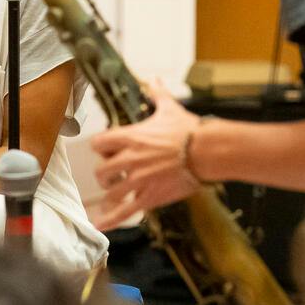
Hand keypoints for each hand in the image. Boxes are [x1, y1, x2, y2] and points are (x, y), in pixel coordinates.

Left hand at [89, 79, 200, 229]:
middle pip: (100, 171)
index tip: (109, 151)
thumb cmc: (188, 130)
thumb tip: (154, 79)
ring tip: (115, 195)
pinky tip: (100, 225)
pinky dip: (110, 220)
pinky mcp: (149, 197)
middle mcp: (129, 159)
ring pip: (110, 193)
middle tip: (114, 175)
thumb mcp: (169, 108)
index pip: (98, 144)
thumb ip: (157, 93)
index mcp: (130, 138)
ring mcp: (137, 180)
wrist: (207, 151)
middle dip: (105, 174)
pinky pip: (124, 211)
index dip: (101, 149)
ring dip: (110, 195)